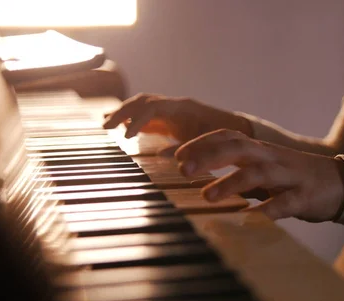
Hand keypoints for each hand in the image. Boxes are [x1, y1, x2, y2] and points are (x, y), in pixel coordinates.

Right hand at [103, 93, 252, 154]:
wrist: (237, 130)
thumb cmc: (224, 138)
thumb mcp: (208, 146)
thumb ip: (188, 149)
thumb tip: (162, 157)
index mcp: (184, 108)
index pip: (154, 107)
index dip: (138, 120)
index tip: (126, 137)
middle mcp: (175, 105)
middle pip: (143, 101)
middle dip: (123, 112)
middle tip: (105, 126)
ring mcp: (172, 110)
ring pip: (142, 105)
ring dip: (124, 113)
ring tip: (106, 124)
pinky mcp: (170, 118)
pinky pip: (147, 115)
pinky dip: (132, 120)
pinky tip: (119, 128)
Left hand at [175, 129, 343, 221]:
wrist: (340, 183)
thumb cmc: (292, 176)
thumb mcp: (263, 165)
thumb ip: (236, 165)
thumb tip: (198, 172)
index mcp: (259, 149)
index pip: (225, 137)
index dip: (198, 143)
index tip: (173, 155)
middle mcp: (270, 157)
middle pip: (236, 148)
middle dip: (208, 157)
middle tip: (183, 170)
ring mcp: (287, 175)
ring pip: (256, 173)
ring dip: (230, 183)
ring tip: (207, 196)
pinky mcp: (304, 197)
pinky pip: (284, 203)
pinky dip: (267, 210)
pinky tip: (249, 219)